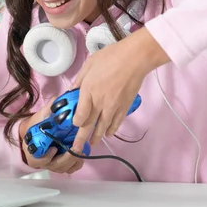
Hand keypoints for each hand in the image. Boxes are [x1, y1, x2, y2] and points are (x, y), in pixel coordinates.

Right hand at [18, 98, 85, 174]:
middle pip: (55, 165)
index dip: (47, 156)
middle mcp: (42, 161)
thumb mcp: (39, 117)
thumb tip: (57, 99)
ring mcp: (52, 164)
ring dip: (73, 161)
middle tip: (76, 148)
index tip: (54, 149)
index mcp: (34, 151)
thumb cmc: (36, 126)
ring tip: (81, 151)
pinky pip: (69, 169)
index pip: (39, 160)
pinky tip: (82, 155)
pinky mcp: (60, 165)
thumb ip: (47, 110)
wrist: (34, 133)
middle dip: (67, 158)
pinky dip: (76, 164)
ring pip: (64, 168)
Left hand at [71, 28, 168, 150]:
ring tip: (92, 144)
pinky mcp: (125, 107)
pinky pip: (116, 123)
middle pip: (89, 125)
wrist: (135, 59)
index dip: (76, 122)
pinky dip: (111, 130)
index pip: (80, 115)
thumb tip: (71, 91)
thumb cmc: (110, 57)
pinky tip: (108, 134)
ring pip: (103, 127)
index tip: (74, 123)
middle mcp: (100, 103)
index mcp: (88, 92)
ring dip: (96, 137)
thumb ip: (79, 80)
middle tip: (76, 148)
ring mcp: (114, 107)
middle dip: (82, 138)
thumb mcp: (88, 65)